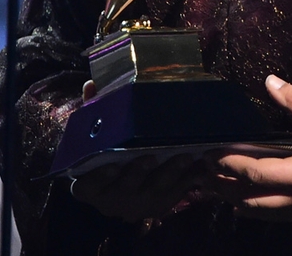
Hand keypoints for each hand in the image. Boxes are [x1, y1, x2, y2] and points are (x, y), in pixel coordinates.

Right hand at [73, 80, 206, 221]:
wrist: (120, 184)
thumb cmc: (105, 152)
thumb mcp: (95, 134)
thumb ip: (93, 112)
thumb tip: (91, 86)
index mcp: (91, 186)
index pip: (90, 185)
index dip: (100, 177)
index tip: (112, 165)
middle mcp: (112, 201)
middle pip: (126, 189)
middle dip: (139, 173)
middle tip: (151, 156)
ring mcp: (138, 205)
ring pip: (155, 193)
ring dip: (170, 174)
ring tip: (185, 156)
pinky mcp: (160, 205)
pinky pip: (176, 194)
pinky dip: (188, 179)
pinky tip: (201, 163)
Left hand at [204, 75, 291, 220]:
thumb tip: (269, 81)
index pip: (254, 174)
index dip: (229, 164)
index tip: (209, 154)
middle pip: (251, 201)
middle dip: (225, 188)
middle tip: (203, 174)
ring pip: (263, 213)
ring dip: (238, 200)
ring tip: (219, 187)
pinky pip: (278, 215)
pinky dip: (258, 205)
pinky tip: (253, 197)